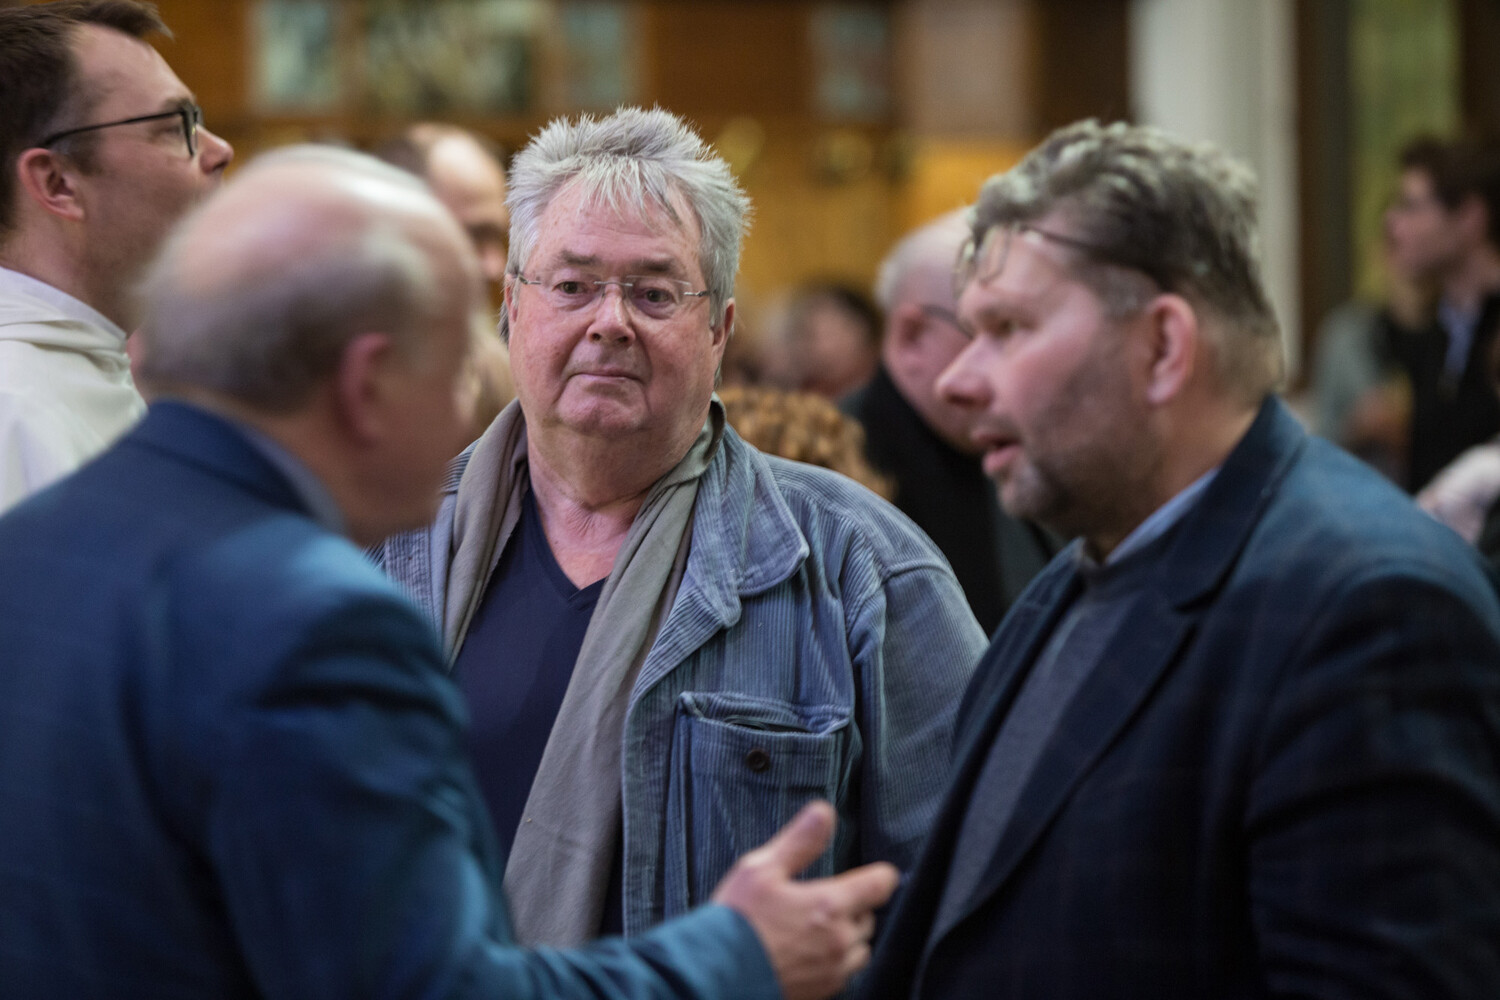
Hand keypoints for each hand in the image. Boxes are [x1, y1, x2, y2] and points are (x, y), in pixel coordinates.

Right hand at [712, 801, 899, 999]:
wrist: (716, 975)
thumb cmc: (737, 924)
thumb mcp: (761, 869)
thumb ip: (799, 841)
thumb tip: (823, 813)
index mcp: (829, 906)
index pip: (880, 885)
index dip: (879, 874)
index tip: (873, 873)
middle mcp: (838, 941)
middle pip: (870, 917)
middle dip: (855, 906)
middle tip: (825, 900)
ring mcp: (832, 971)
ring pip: (860, 949)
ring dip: (848, 936)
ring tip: (817, 928)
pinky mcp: (822, 992)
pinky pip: (844, 974)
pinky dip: (835, 961)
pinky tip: (808, 953)